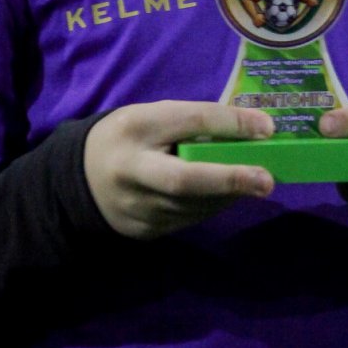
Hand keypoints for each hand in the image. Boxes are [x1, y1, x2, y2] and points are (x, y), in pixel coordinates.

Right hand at [84, 100, 274, 239]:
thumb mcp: (153, 117)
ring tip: (251, 182)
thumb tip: (252, 130)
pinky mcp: (144, 231)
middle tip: (266, 181)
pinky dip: (214, 206)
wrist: (81, 178)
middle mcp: (132, 170)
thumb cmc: (131, 137)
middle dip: (228, 179)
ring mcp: (136, 206)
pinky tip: (225, 195)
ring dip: (229, 194)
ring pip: (194, 205)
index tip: (267, 127)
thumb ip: (194, 122)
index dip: (230, 123)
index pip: (188, 121)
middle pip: (184, 179)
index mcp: (135, 127)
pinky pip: (189, 219)